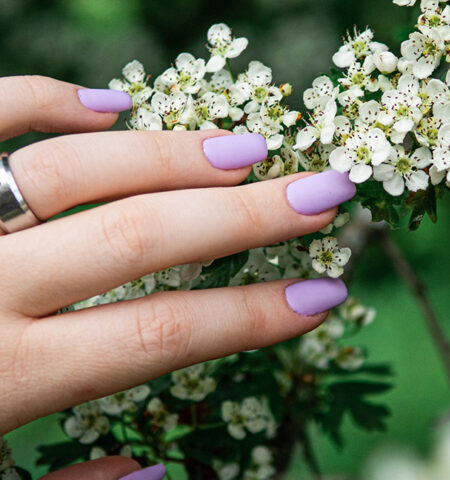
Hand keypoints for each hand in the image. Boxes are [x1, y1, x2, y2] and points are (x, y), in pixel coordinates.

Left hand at [0, 76, 354, 434]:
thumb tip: (154, 467)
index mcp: (9, 379)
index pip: (161, 334)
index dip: (253, 316)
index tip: (324, 295)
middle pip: (140, 235)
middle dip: (244, 214)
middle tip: (321, 190)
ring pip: (72, 167)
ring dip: (170, 154)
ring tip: (245, 149)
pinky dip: (45, 99)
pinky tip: (112, 104)